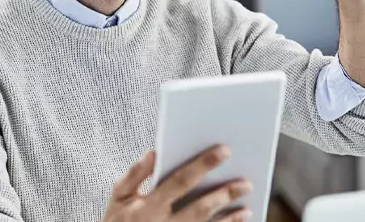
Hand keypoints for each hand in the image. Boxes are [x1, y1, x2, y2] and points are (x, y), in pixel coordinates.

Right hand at [101, 145, 251, 221]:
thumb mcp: (118, 198)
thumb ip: (134, 174)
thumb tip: (154, 152)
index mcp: (148, 206)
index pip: (180, 181)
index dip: (203, 165)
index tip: (224, 151)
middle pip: (200, 209)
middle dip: (224, 194)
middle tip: (246, 183)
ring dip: (229, 219)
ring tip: (246, 207)